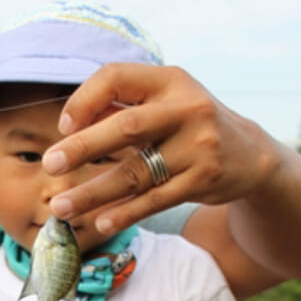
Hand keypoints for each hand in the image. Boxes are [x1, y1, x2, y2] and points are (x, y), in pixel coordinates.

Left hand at [42, 63, 279, 233]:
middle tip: (50, 163)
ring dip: (93, 193)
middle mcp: (187, 109)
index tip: (64, 125)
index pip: (117, 77)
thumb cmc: (188, 125)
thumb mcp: (163, 103)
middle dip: (83, 146)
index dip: (85, 99)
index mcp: (169, 81)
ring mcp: (198, 146)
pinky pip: (155, 200)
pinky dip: (125, 213)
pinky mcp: (204, 179)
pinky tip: (101, 223)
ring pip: (136, 173)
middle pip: (126, 127)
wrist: (250, 155)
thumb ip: (120, 108)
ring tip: (61, 208)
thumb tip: (69, 125)